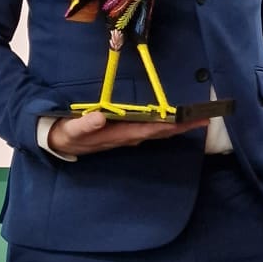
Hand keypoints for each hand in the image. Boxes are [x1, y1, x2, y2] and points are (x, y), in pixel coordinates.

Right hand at [47, 111, 193, 156]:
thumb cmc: (66, 134)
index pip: (148, 130)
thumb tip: (99, 118)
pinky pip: (149, 129)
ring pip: (156, 132)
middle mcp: (127, 137)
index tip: (186, 121)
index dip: (168, 126)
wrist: (58, 142)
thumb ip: (84, 125)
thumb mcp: (71, 131)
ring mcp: (126, 136)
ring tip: (195, 119)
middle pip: (159, 133)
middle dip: (181, 127)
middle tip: (204, 119)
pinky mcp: (124, 132)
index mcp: (117, 135)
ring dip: (176, 127)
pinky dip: (164, 125)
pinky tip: (174, 121)